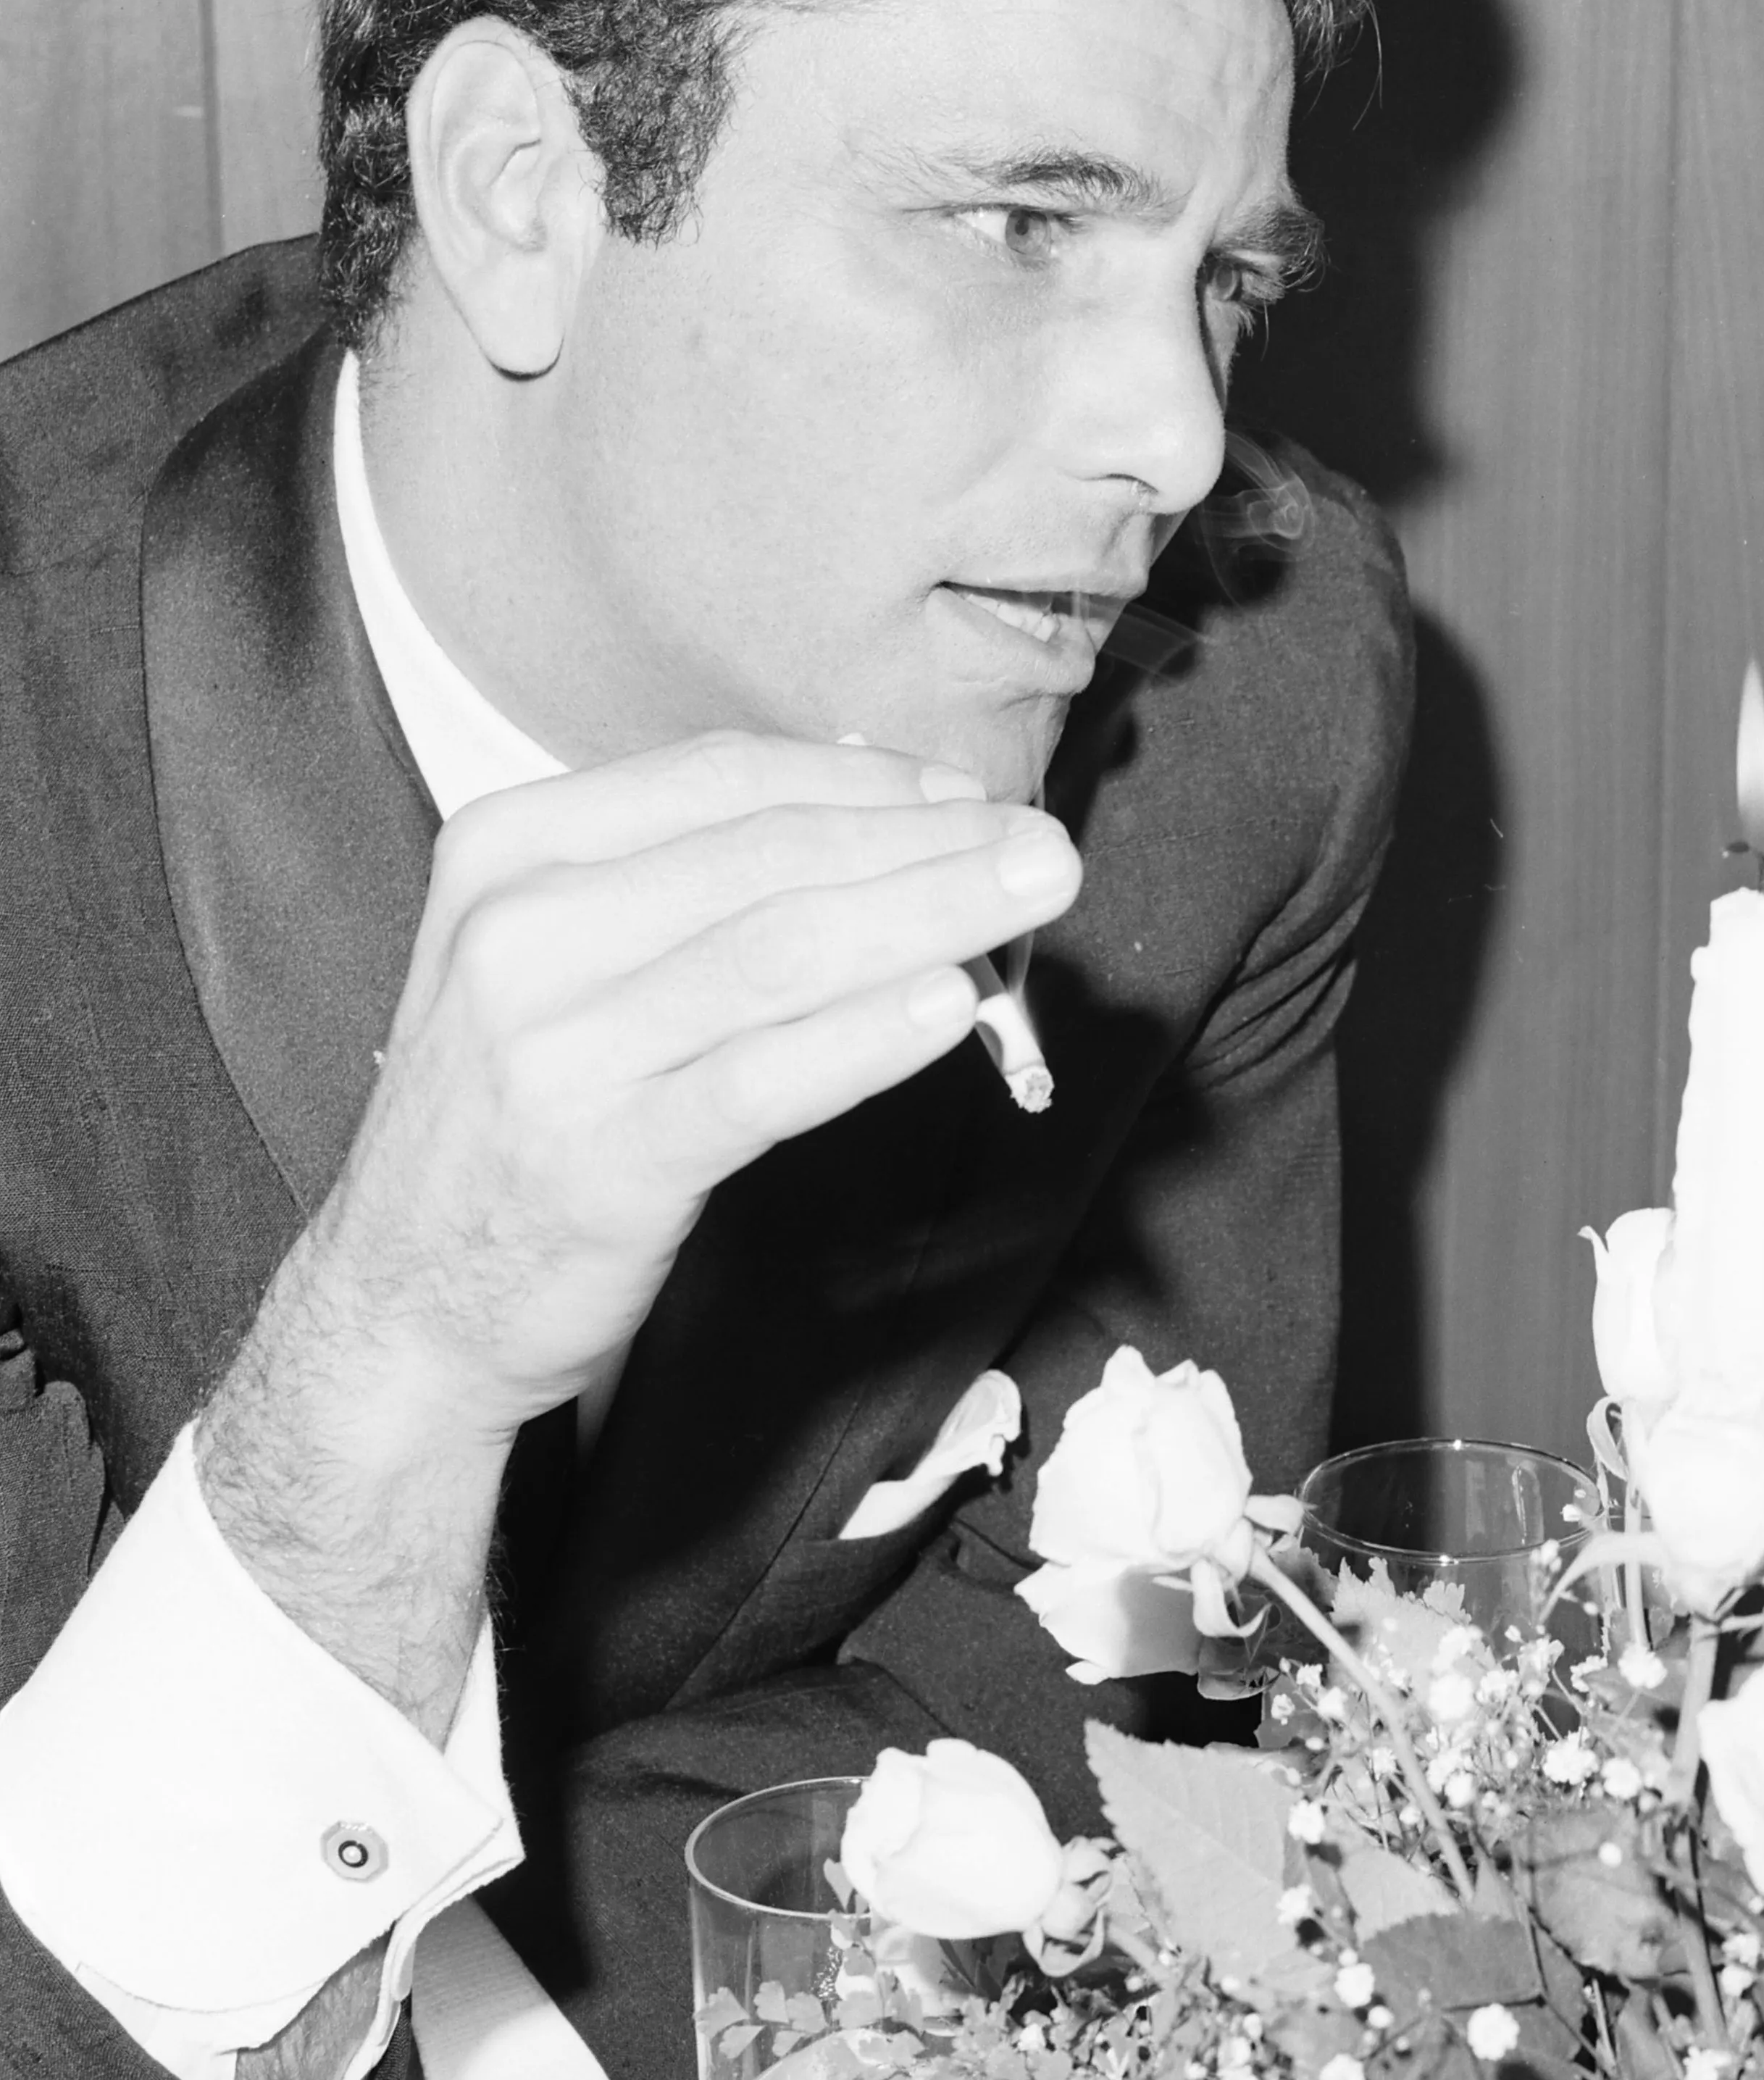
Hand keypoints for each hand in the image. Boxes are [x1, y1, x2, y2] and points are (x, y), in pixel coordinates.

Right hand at [199, 734, 1079, 1726]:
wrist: (405, 1302)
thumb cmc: (525, 1109)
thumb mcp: (565, 957)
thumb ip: (695, 884)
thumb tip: (896, 824)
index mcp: (512, 848)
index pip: (723, 777)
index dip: (867, 780)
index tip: (969, 793)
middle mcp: (520, 931)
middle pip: (770, 856)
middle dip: (928, 842)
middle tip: (1043, 844)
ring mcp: (552, 1046)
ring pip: (781, 951)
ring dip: (930, 915)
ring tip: (1031, 899)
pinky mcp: (601, 1157)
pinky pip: (762, 1078)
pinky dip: (868, 1033)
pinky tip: (954, 1006)